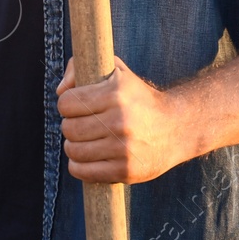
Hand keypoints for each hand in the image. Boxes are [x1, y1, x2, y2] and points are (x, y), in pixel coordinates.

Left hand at [56, 56, 190, 183]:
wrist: (178, 128)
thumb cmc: (138, 97)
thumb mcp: (116, 72)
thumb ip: (80, 68)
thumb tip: (60, 90)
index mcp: (116, 93)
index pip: (67, 103)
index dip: (67, 105)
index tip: (75, 107)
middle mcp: (120, 120)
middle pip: (68, 128)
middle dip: (70, 126)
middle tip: (81, 125)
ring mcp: (123, 148)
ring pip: (73, 150)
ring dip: (73, 147)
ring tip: (83, 141)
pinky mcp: (126, 171)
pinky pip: (84, 171)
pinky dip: (78, 166)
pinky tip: (87, 158)